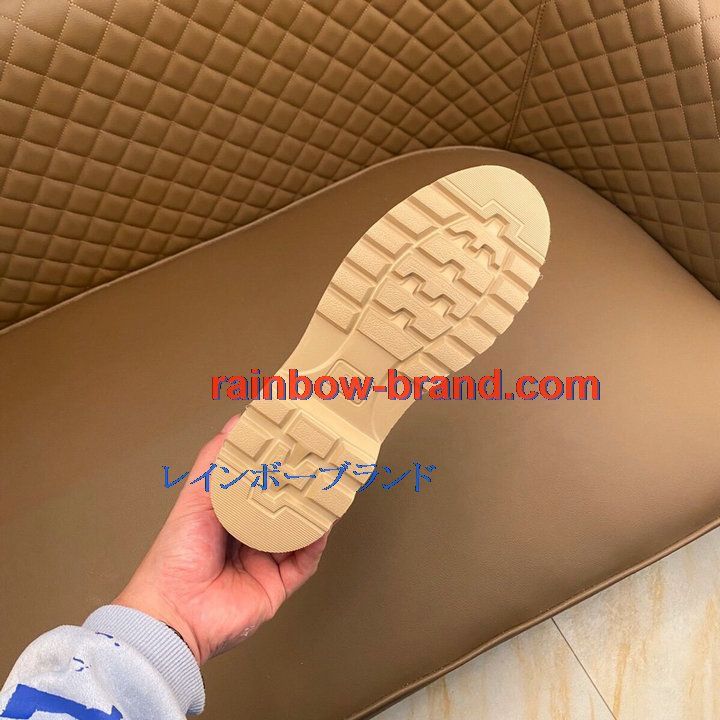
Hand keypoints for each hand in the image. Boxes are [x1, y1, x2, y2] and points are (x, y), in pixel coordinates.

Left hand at [114, 416, 328, 664]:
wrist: (175, 612)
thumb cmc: (176, 555)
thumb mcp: (195, 497)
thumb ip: (215, 462)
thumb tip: (235, 424)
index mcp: (228, 517)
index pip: (259, 486)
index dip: (277, 467)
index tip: (293, 444)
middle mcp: (249, 538)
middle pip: (283, 508)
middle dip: (301, 488)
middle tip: (319, 464)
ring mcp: (265, 562)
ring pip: (300, 532)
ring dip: (314, 512)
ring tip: (327, 488)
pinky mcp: (278, 585)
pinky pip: (305, 561)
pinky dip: (316, 541)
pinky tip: (323, 523)